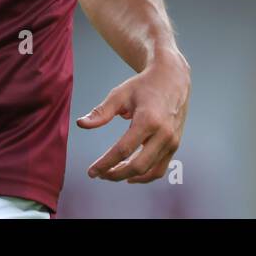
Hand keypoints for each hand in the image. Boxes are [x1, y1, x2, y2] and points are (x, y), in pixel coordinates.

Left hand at [75, 51, 189, 182]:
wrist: (172, 79)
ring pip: (149, 171)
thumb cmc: (143, 86)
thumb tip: (81, 124)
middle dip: (116, 174)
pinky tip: (130, 174)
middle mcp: (163, 134)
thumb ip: (101, 112)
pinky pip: (160, 169)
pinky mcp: (174, 145)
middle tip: (100, 174)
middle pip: (138, 166)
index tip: (91, 172)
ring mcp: (172, 141)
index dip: (105, 163)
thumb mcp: (120, 94)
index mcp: (148, 120)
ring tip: (111, 173)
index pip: (123, 150)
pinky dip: (145, 176)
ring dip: (128, 176)